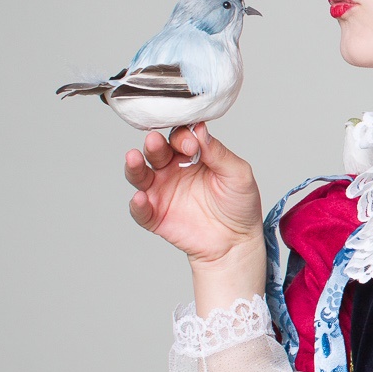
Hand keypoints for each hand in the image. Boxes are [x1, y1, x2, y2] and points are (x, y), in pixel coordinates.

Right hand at [122, 124, 263, 268]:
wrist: (236, 241)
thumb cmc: (239, 204)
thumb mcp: (237, 174)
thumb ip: (219, 153)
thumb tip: (200, 130)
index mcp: (192, 156)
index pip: (179, 138)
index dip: (182, 137)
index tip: (192, 143)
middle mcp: (172, 170)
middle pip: (156, 151)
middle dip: (154, 144)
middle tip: (155, 141)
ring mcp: (162, 193)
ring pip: (140, 175)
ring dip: (134, 166)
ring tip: (133, 158)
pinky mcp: (156, 216)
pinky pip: (141, 210)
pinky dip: (137, 205)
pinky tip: (140, 198)